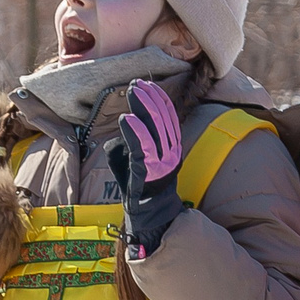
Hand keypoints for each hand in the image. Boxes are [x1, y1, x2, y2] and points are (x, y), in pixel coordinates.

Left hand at [111, 80, 188, 258]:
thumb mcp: (141, 157)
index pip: (169, 117)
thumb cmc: (141, 184)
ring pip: (155, 129)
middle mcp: (171, 153)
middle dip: (150, 99)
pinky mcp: (148, 172)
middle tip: (137, 85)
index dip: (159, 99)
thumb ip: (135, 139)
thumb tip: (127, 124)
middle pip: (162, 119)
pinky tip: (128, 119)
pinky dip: (136, 132)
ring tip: (134, 93)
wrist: (149, 214)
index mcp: (172, 147)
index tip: (148, 85)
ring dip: (143, 108)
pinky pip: (143, 148)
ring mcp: (161, 162)